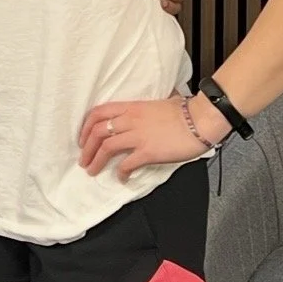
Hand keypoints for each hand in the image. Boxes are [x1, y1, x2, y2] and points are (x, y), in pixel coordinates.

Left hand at [78, 95, 214, 180]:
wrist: (199, 119)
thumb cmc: (184, 110)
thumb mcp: (158, 102)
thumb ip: (146, 108)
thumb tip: (145, 110)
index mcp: (131, 107)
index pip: (98, 112)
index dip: (86, 126)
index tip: (83, 138)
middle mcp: (130, 120)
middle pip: (97, 131)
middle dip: (86, 147)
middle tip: (84, 159)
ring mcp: (138, 136)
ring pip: (106, 148)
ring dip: (96, 161)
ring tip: (92, 171)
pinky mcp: (148, 152)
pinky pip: (126, 164)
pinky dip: (120, 173)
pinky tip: (121, 178)